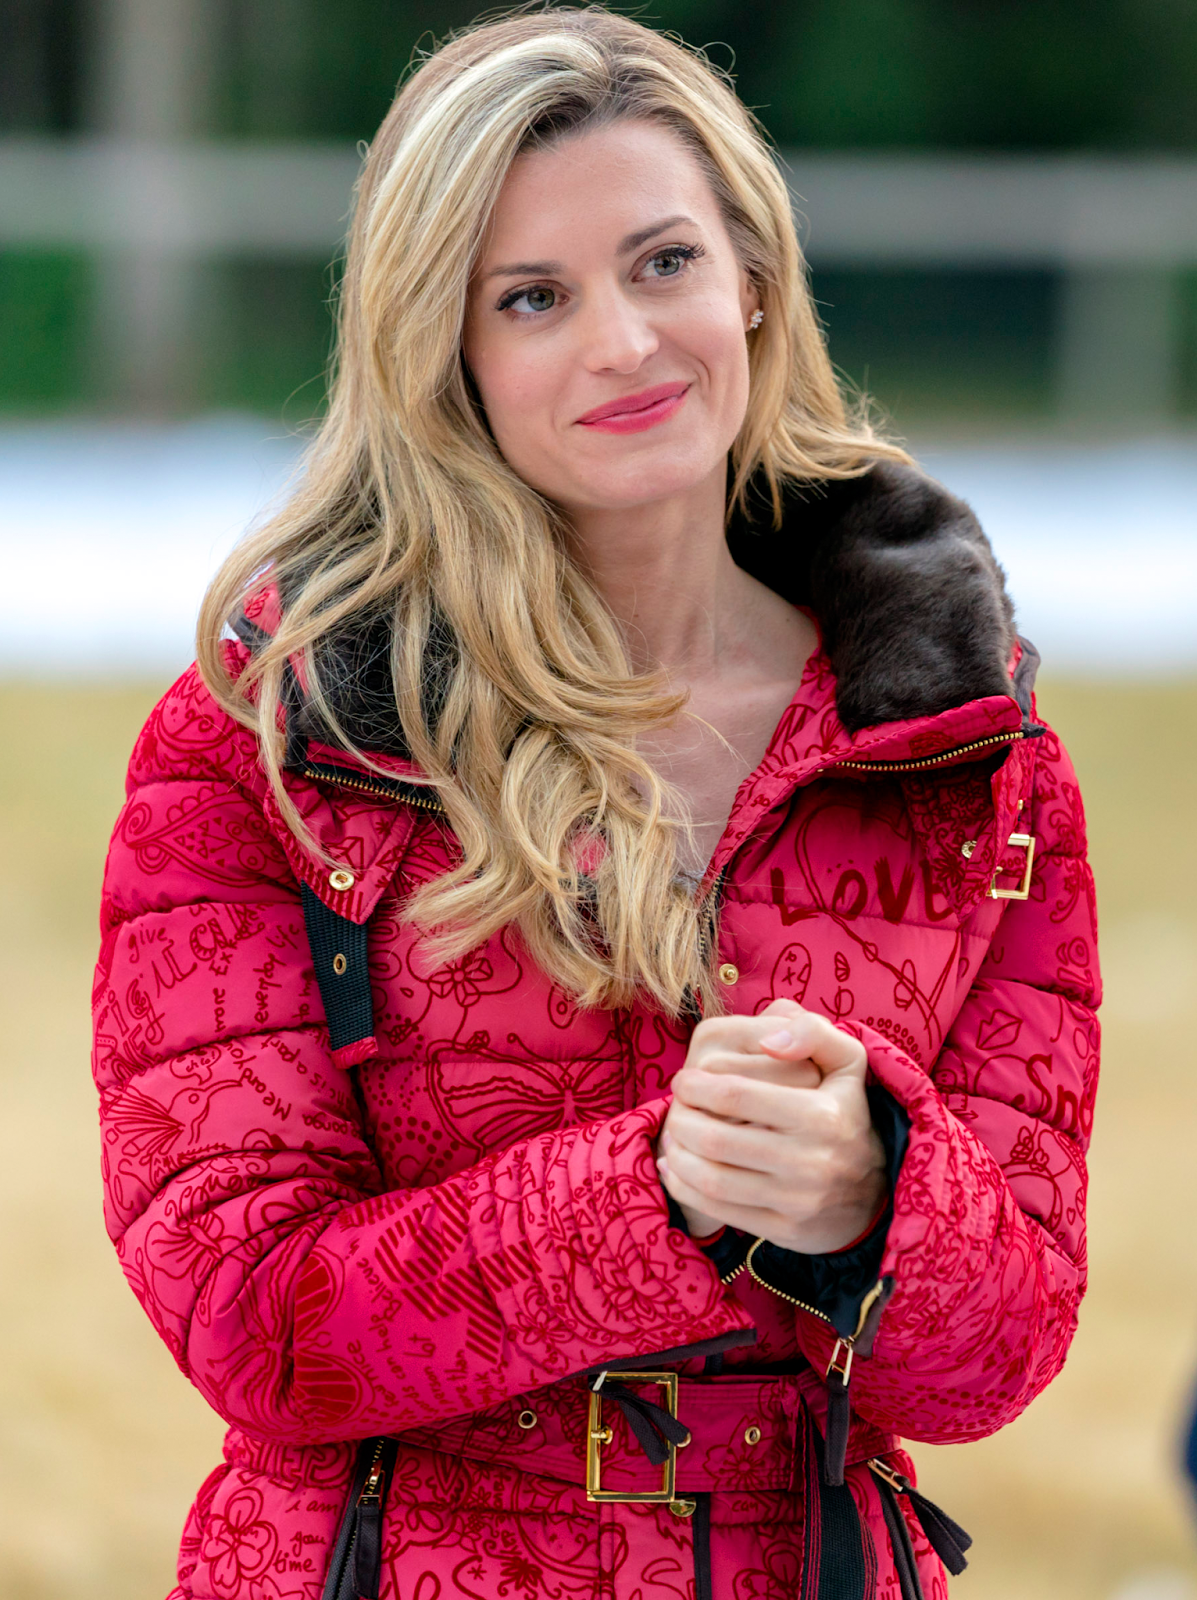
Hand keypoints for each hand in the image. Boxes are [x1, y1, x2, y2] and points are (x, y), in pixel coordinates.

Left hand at [657, 999, 886, 1253]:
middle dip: (681, 1120)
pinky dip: (685, 1188)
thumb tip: (768, 1039)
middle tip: (674, 1106)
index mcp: (822, 1115)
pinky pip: (720, 1210)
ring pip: (714, 1179)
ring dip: (678, 1155)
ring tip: (672, 1135)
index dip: (698, 1085)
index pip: (737, 1094)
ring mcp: (798, 1201)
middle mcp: (812, 1162)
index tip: (685, 1078)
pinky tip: (675, 1169)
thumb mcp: (846, 1063)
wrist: (874, 1191)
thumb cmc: (845, 1112)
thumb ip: (811, 1032)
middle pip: (717, 1139)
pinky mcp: (785, 1231)